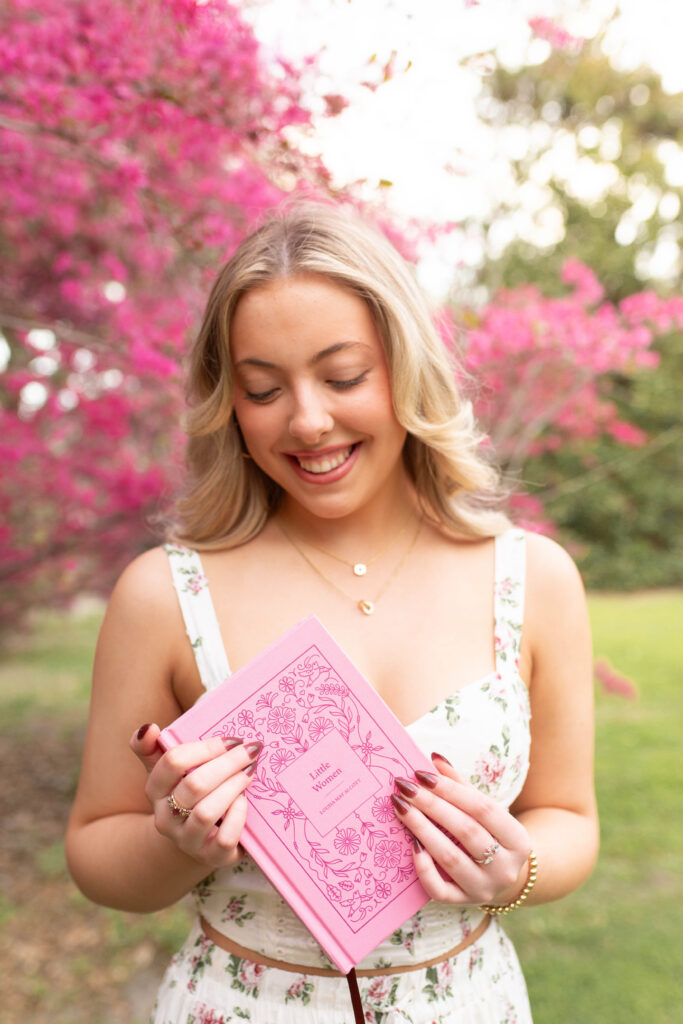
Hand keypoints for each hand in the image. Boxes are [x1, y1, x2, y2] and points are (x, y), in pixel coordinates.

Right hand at [130, 723, 261, 869]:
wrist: (195, 839)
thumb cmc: (186, 794)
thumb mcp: (168, 771)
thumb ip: (153, 748)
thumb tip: (148, 729)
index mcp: (154, 790)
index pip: (173, 762)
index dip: (206, 747)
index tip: (232, 740)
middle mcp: (165, 818)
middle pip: (194, 785)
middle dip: (227, 764)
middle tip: (251, 751)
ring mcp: (187, 840)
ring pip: (207, 812)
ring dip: (233, 787)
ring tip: (250, 772)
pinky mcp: (211, 857)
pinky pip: (225, 838)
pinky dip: (238, 816)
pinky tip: (245, 800)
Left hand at [392, 753, 530, 905]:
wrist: (505, 877)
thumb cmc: (491, 834)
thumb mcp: (487, 811)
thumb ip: (462, 786)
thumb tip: (435, 759)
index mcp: (518, 839)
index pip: (482, 808)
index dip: (451, 789)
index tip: (421, 773)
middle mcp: (505, 868)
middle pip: (465, 831)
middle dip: (431, 806)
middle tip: (404, 787)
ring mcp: (484, 889)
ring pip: (450, 858)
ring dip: (422, 829)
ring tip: (401, 807)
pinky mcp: (464, 904)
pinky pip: (439, 889)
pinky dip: (423, 867)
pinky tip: (411, 844)